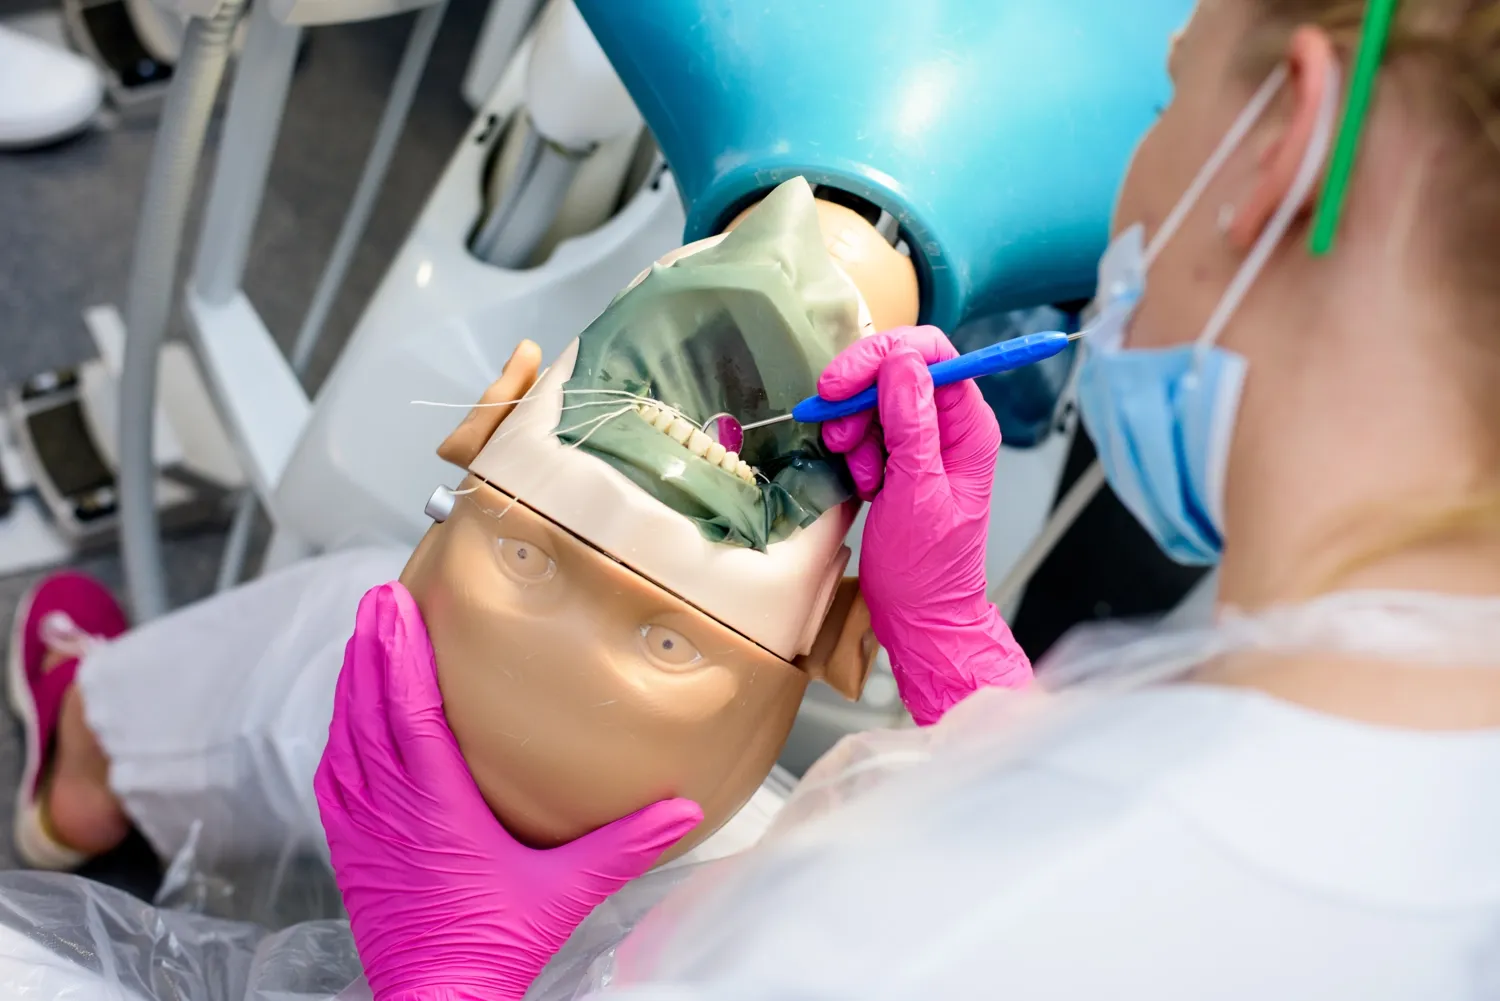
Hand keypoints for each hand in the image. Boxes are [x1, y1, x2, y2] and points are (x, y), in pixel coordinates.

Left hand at [315, 583, 700, 1000]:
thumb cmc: (495, 948)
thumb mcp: (567, 892)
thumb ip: (624, 846)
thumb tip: (683, 810)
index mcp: (441, 808)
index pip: (413, 713)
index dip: (403, 654)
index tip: (398, 606)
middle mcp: (394, 808)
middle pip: (372, 709)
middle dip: (374, 647)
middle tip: (379, 596)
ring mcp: (365, 827)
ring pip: (349, 736)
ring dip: (354, 680)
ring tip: (364, 634)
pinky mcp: (351, 848)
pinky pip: (335, 776)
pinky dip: (340, 732)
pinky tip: (344, 712)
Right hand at [820, 326, 1031, 724]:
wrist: (919, 614)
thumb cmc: (927, 567)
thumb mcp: (916, 492)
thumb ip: (911, 424)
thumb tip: (901, 363)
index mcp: (969, 425)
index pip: (931, 352)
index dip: (882, 356)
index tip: (840, 385)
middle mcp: (950, 425)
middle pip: (897, 369)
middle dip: (859, 398)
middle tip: (836, 434)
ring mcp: (924, 441)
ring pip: (875, 400)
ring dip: (854, 430)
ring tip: (859, 474)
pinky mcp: (901, 458)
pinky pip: (868, 430)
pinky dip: (854, 450)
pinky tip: (861, 483)